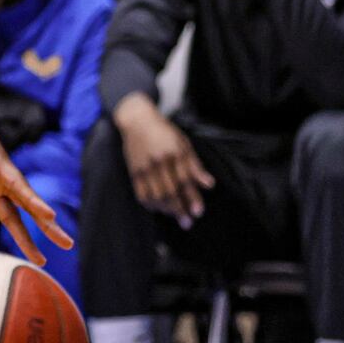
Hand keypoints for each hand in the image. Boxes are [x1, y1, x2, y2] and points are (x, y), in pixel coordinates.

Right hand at [116, 99, 211, 220]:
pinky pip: (141, 193)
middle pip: (170, 191)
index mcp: (175, 152)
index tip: (198, 212)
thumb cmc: (164, 131)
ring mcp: (145, 167)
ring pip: (155, 195)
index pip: (185, 180)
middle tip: (187, 222)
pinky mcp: (134, 171)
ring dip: (166, 209)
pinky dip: (150, 204)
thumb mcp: (184, 143)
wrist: (137, 120)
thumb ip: (195, 165)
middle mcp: (159, 161)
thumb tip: (209, 184)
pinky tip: (158, 209)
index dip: (192, 198)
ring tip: (175, 216)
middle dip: (180, 209)